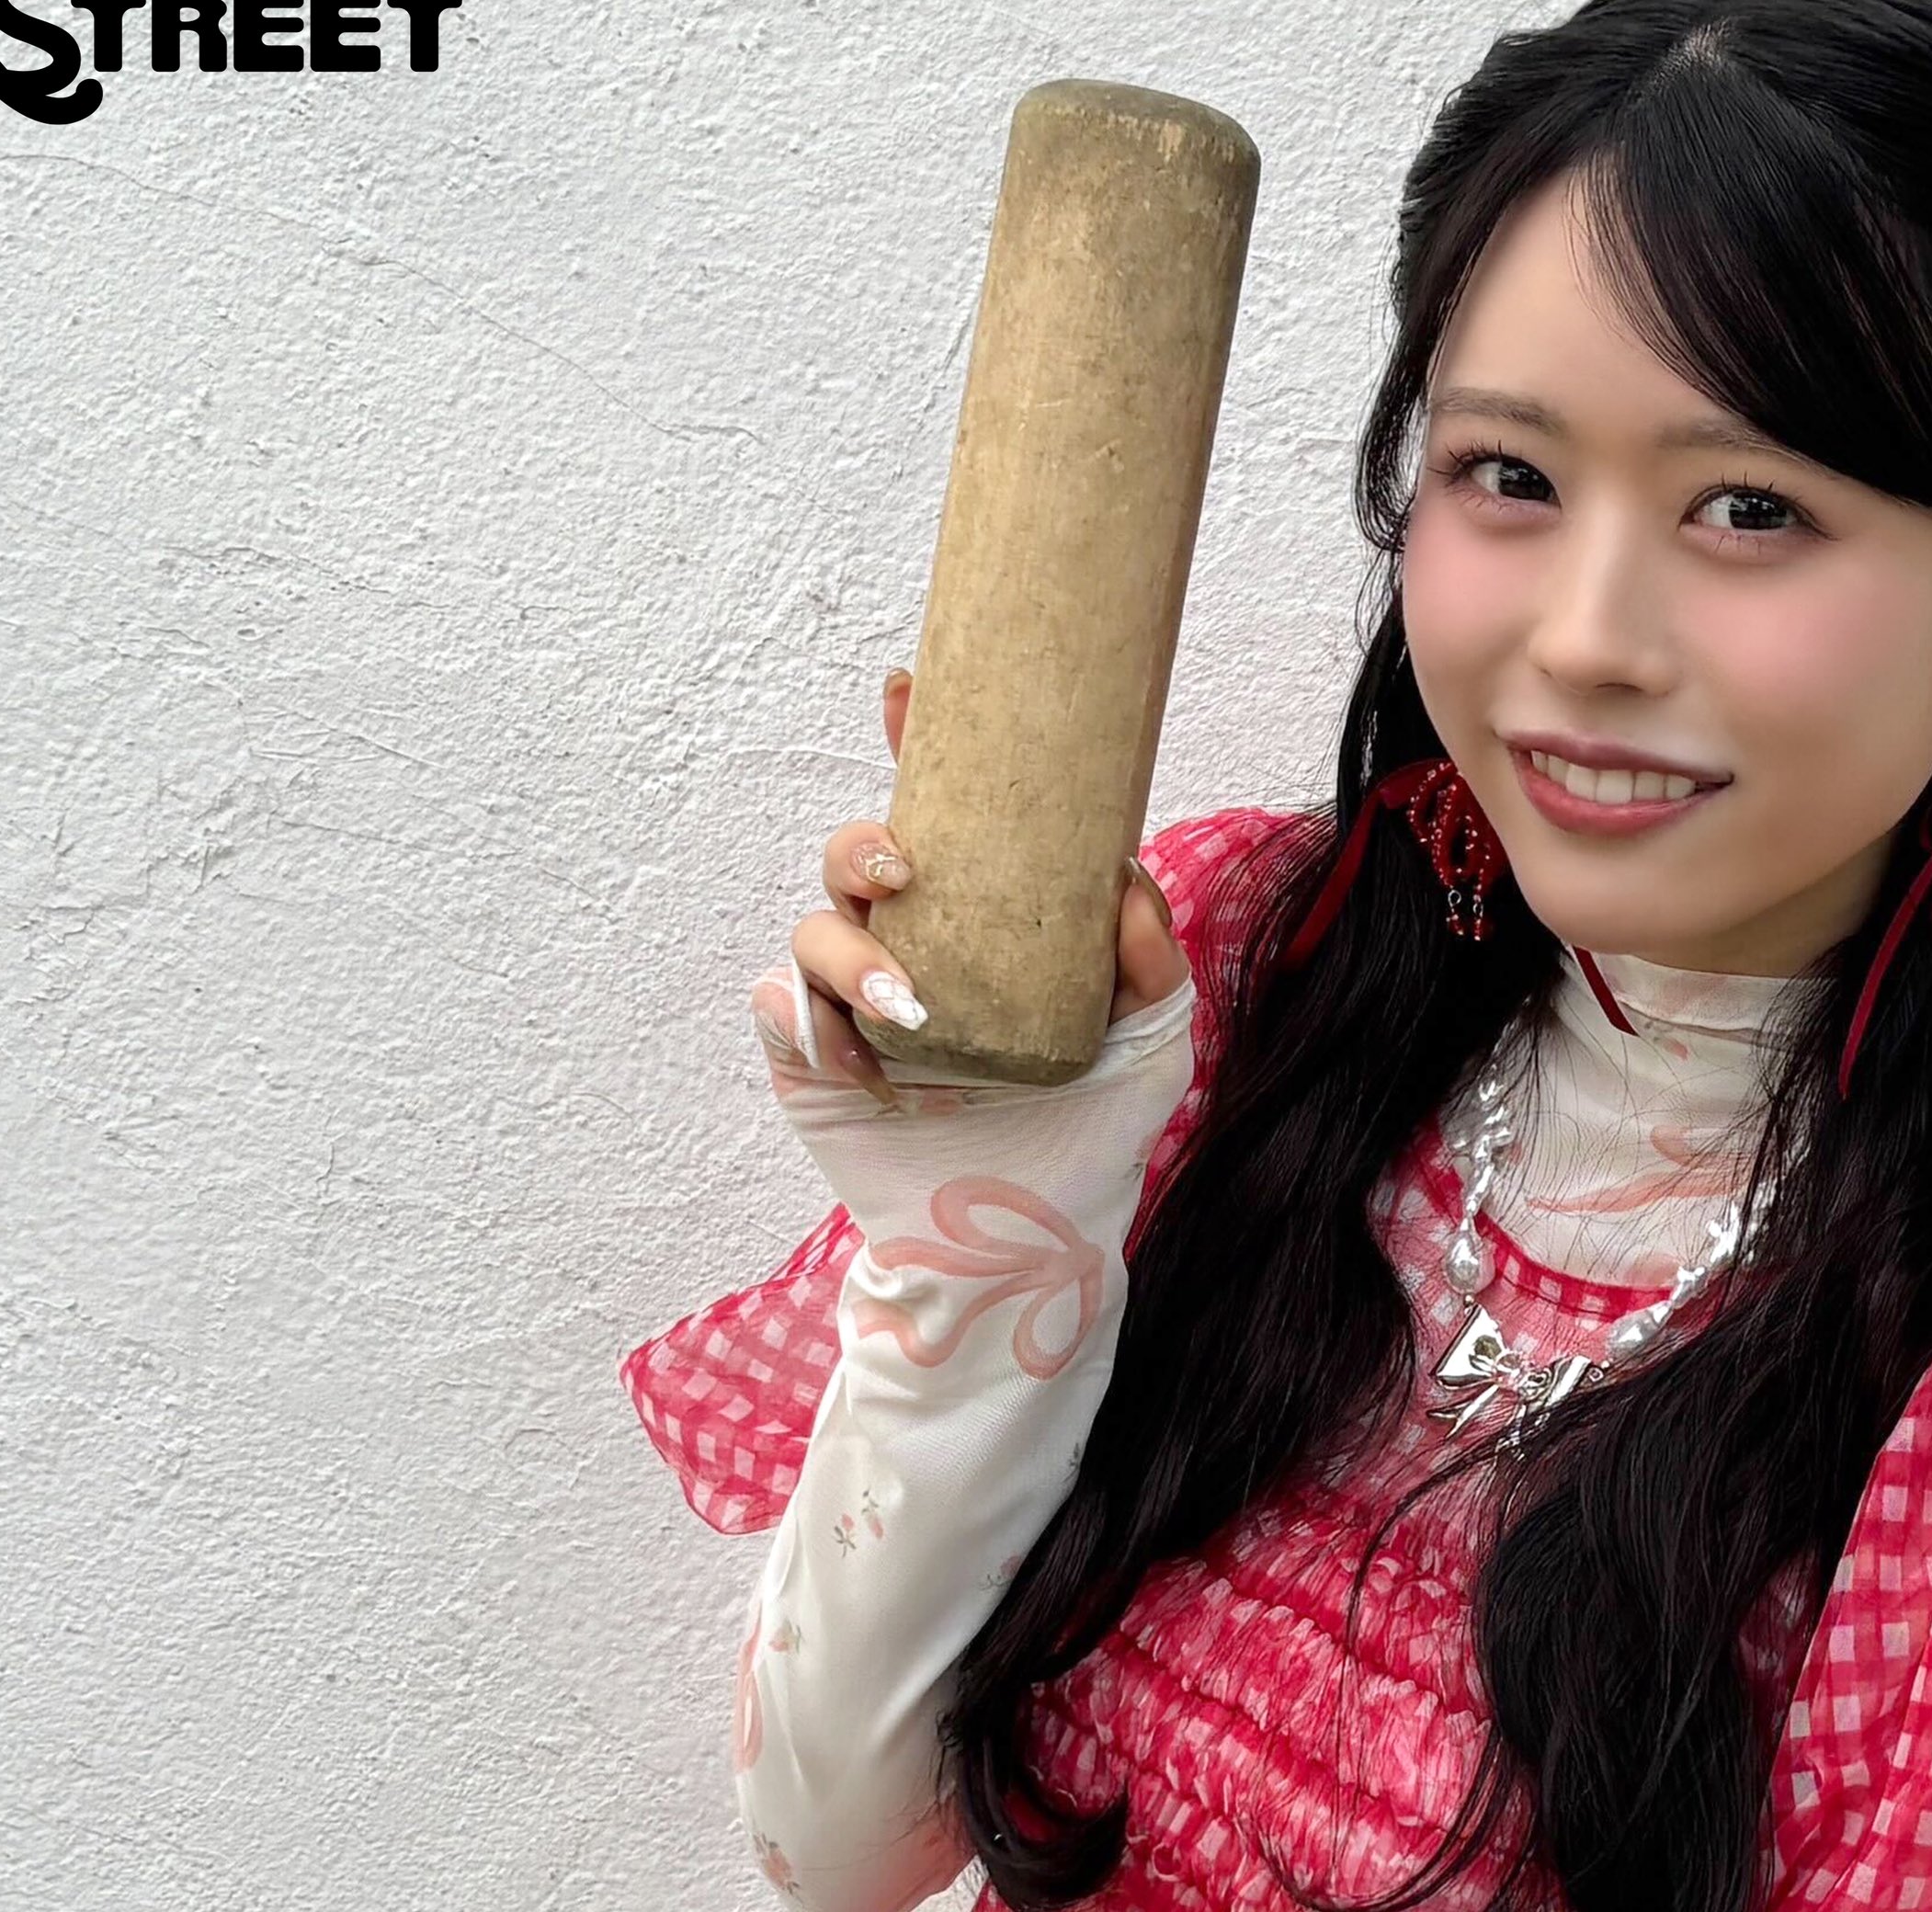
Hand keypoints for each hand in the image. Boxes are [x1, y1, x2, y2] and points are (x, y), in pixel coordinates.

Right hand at [750, 664, 1191, 1108]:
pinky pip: (782, 1017)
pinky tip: (863, 1061)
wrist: (1029, 1242)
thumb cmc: (1088, 1125)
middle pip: (855, 861)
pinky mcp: (815, 1066)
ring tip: (909, 1003)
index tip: (909, 691)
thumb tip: (1124, 880)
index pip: (941, 815)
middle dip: (862, 847)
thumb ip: (1148, 964)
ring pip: (813, 934)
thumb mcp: (1148, 1041)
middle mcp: (910, 945)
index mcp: (979, 918)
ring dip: (849, 954)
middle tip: (905, 871)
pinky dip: (811, 1026)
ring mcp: (855, 1004)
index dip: (916, 745)